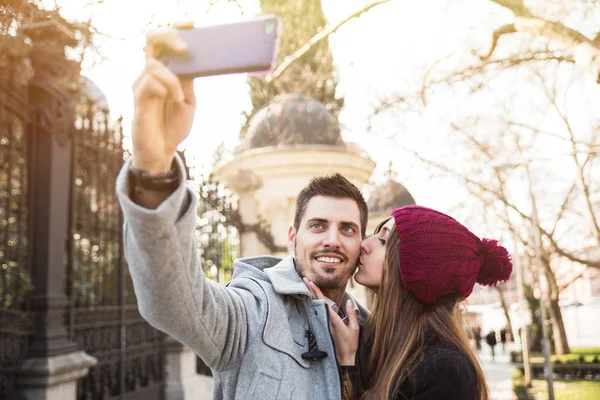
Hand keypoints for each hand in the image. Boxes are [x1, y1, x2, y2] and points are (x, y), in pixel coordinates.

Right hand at [131, 22, 196, 173]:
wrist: (164, 150)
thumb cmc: (174, 125)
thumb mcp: (188, 100)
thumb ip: (188, 80)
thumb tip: (195, 59)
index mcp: (165, 72)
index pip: (165, 43)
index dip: (175, 30)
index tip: (192, 24)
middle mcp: (151, 73)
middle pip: (152, 40)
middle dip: (170, 38)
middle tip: (186, 47)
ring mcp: (142, 84)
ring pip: (154, 64)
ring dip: (173, 79)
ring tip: (180, 97)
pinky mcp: (138, 97)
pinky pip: (150, 82)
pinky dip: (167, 88)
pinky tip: (174, 101)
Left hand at [303, 278, 358, 365]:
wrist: (344, 358)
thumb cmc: (350, 344)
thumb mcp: (354, 328)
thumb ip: (351, 314)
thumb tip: (349, 300)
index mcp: (333, 319)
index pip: (323, 301)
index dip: (316, 291)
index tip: (310, 282)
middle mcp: (327, 320)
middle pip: (317, 301)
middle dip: (311, 289)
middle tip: (304, 279)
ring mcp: (325, 323)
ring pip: (317, 306)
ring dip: (312, 295)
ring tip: (307, 286)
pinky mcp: (325, 326)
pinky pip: (319, 312)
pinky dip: (316, 304)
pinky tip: (313, 300)